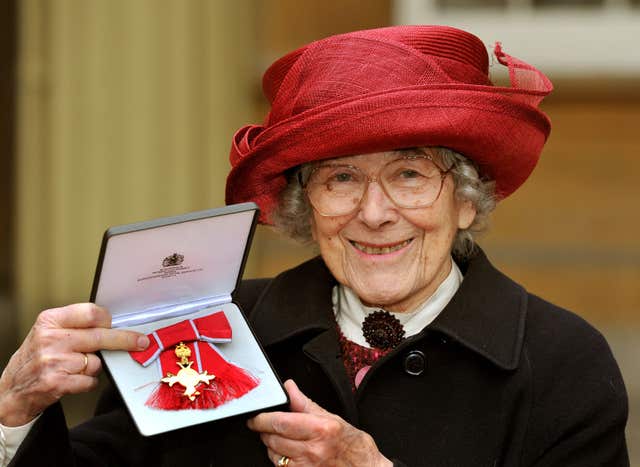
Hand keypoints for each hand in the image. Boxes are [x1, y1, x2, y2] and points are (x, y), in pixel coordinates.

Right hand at [0, 303, 148, 425]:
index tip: (117, 323)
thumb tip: (114, 323)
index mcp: (49, 321)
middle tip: (141, 342)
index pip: (90, 313)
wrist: (13, 389)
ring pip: (96, 361)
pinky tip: (74, 380)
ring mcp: (53, 361)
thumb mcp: (48, 332)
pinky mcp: (57, 383)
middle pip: (101, 336)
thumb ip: (76, 325)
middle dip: (125, 340)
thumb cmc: (36, 357)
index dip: (108, 319)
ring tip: (77, 367)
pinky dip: (88, 382)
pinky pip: (90, 380)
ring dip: (94, 366)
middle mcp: (50, 339)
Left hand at [247, 379, 391, 466]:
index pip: (281, 422)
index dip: (262, 419)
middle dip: (264, 430)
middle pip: (273, 439)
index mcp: (320, 429)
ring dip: (271, 445)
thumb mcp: (331, 418)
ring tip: (281, 438)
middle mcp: (313, 450)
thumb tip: (289, 388)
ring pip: (274, 455)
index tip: (255, 417)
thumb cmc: (353, 445)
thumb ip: (305, 403)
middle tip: (265, 425)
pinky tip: (288, 453)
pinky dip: (279, 459)